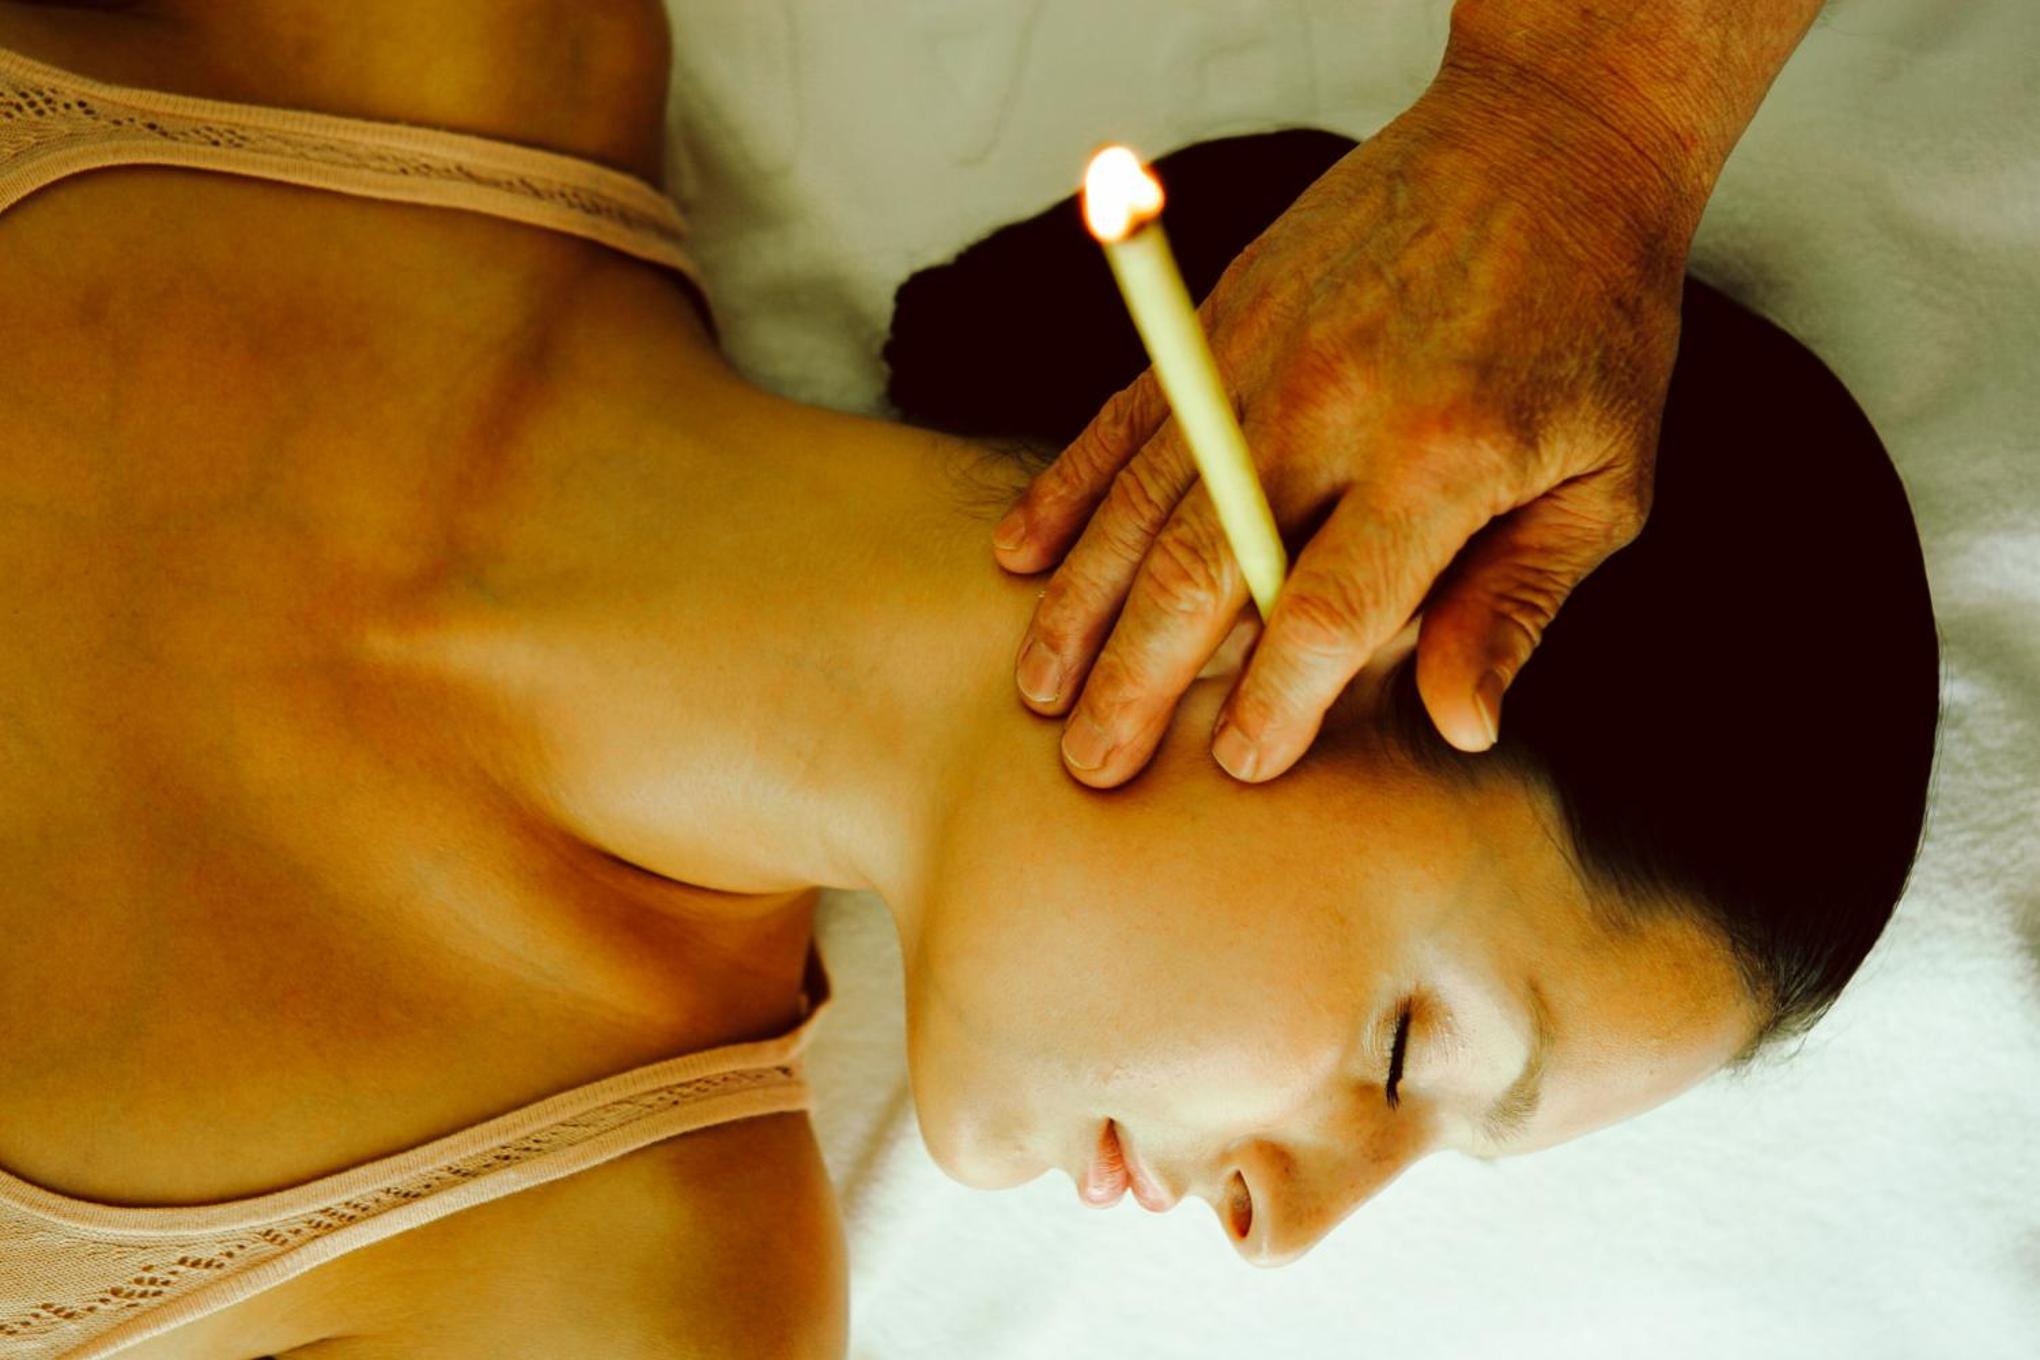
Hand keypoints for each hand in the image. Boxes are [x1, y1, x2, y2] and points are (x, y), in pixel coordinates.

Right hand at [993, 52, 1698, 785]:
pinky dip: (1065, 489)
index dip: (1276, 705)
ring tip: (1039, 689)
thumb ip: (1518, 604)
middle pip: (1201, 571)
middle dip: (1138, 683)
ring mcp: (1259, 353)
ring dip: (1080, 605)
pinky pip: (1122, 417)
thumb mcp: (1604, 480)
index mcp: (1437, 460)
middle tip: (1094, 768)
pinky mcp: (1224, 314)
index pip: (1326, 614)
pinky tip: (1023, 558)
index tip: (1238, 766)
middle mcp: (1329, 407)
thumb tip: (1461, 728)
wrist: (1548, 144)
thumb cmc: (1591, 324)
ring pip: (1137, 502)